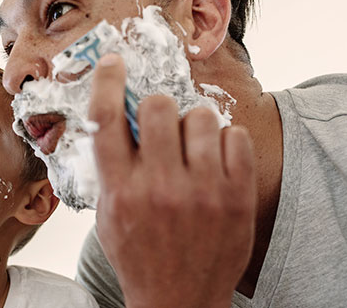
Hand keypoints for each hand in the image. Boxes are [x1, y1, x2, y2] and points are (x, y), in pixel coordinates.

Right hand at [89, 54, 257, 307]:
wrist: (180, 301)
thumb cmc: (142, 257)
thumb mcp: (109, 216)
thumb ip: (113, 169)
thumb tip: (120, 118)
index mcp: (121, 190)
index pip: (108, 118)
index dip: (109, 81)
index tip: (114, 63)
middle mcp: (160, 186)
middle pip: (160, 106)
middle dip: (159, 108)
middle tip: (163, 125)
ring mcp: (203, 191)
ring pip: (201, 116)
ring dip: (194, 125)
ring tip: (193, 149)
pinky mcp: (238, 196)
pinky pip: (237, 135)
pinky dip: (226, 140)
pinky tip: (217, 161)